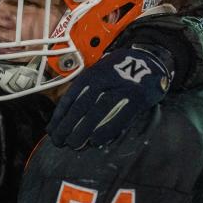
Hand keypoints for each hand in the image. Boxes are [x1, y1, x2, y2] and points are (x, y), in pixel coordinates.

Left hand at [47, 47, 170, 148]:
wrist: (152, 58)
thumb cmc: (121, 71)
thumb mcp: (100, 74)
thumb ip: (86, 91)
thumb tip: (67, 116)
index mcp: (91, 74)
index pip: (70, 97)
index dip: (59, 116)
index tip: (51, 130)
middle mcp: (104, 79)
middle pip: (80, 106)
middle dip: (67, 126)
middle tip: (59, 142)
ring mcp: (121, 87)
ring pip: (97, 111)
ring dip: (82, 130)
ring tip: (73, 144)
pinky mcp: (137, 97)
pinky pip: (119, 116)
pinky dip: (106, 130)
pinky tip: (96, 141)